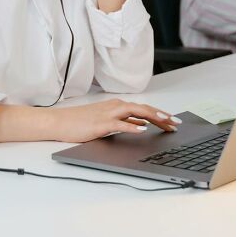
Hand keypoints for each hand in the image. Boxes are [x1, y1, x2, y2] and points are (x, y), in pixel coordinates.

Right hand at [50, 99, 180, 143]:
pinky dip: (132, 126)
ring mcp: (108, 114)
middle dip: (162, 115)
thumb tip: (142, 125)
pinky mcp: (100, 124)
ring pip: (135, 112)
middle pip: (144, 109)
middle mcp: (115, 106)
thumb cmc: (81, 122)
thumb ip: (125, 121)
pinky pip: (119, 124)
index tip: (173, 121)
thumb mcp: (107, 121)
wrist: (60, 121)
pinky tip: (142, 130)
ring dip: (152, 116)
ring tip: (165, 122)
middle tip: (176, 123)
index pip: (144, 108)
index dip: (160, 114)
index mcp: (118, 106)